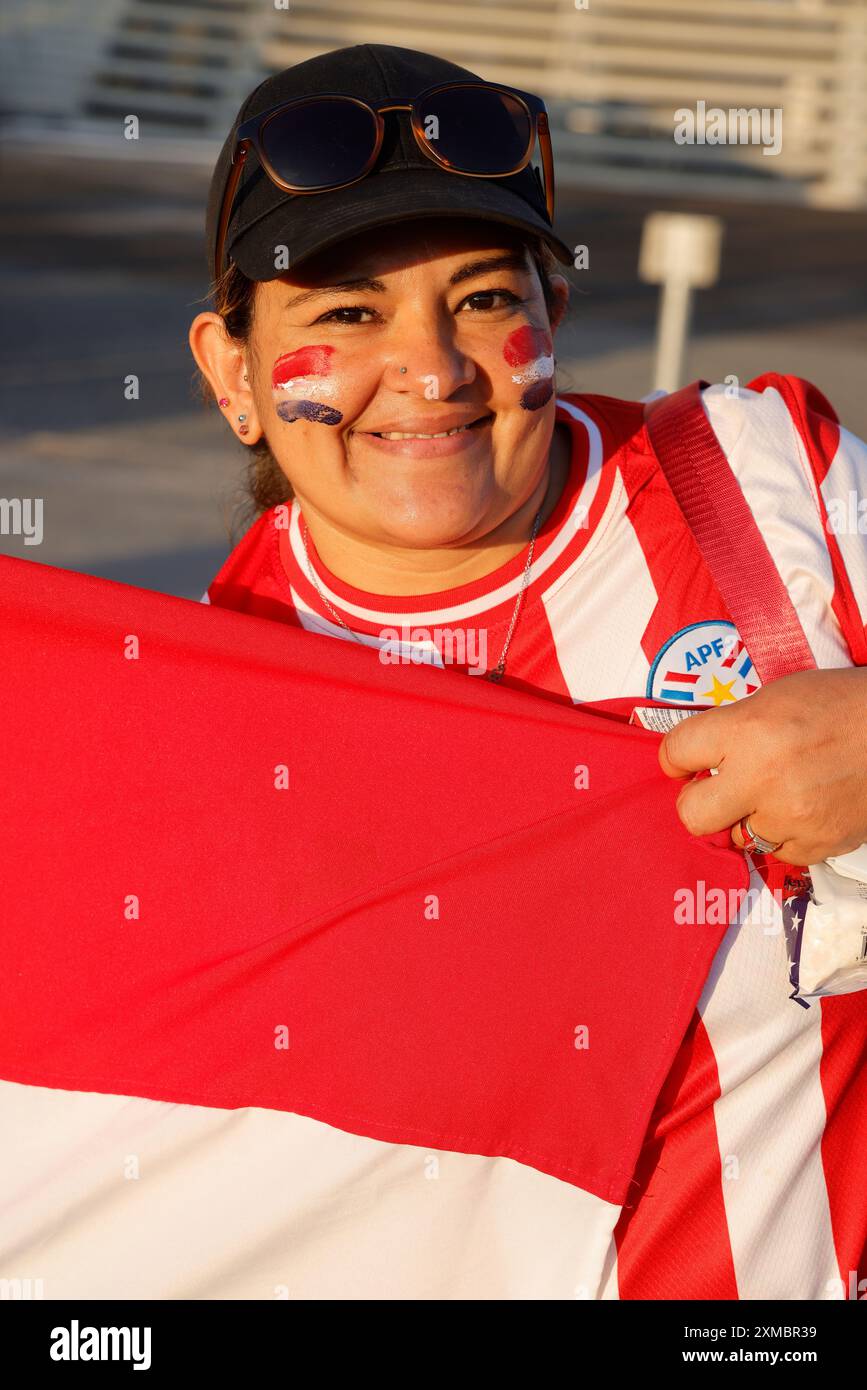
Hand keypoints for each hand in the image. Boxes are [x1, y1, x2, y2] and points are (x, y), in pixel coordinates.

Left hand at [658, 667, 866, 863]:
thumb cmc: (841, 706)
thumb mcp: (776, 698)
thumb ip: (732, 729)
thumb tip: (698, 759)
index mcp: (747, 730)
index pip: (676, 753)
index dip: (676, 759)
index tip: (683, 763)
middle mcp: (763, 777)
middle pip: (692, 815)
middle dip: (698, 802)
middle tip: (716, 790)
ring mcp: (791, 816)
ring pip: (738, 837)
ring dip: (749, 818)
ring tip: (777, 792)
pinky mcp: (818, 844)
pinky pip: (780, 852)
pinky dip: (786, 834)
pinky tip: (805, 806)